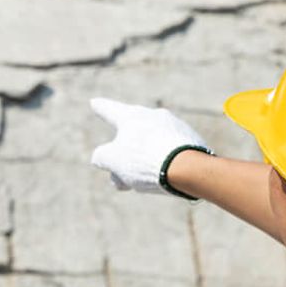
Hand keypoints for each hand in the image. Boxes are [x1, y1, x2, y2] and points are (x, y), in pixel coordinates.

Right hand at [88, 97, 208, 195]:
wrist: (187, 168)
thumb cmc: (144, 161)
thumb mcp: (112, 161)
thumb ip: (102, 157)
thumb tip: (102, 157)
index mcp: (131, 116)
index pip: (110, 110)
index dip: (100, 109)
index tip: (94, 103)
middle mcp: (153, 116)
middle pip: (132, 135)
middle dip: (125, 154)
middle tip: (121, 175)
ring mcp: (174, 126)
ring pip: (151, 146)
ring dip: (143, 163)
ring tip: (142, 183)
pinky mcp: (191, 140)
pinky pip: (170, 151)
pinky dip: (163, 163)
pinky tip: (164, 179)